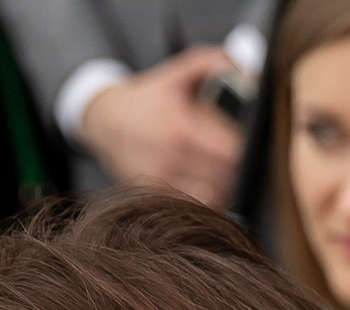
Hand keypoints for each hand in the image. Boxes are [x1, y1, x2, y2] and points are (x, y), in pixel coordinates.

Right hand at [77, 47, 243, 205]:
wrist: (106, 122)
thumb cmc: (147, 99)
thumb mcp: (176, 73)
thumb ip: (208, 63)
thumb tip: (238, 64)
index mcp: (181, 128)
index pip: (230, 152)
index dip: (243, 150)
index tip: (243, 144)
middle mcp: (171, 158)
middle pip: (225, 178)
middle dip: (237, 170)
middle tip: (237, 161)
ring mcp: (162, 180)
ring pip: (211, 197)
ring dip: (224, 188)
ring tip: (223, 174)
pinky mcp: (155, 195)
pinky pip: (192, 206)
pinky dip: (205, 199)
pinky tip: (206, 185)